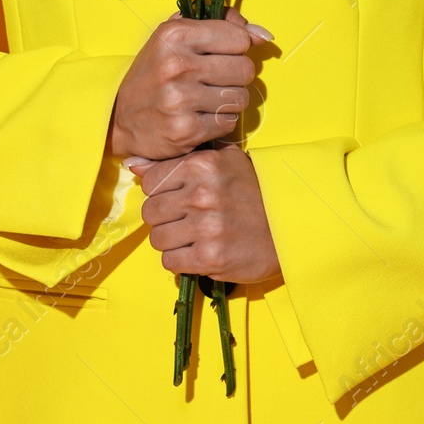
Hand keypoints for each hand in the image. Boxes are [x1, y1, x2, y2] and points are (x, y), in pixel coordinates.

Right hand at [107, 9, 272, 160]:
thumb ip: (223, 24)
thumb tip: (264, 36)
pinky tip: (200, 116)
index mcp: (175, 34)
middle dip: (236, 76)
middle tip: (215, 80)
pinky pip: (228, 122)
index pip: (240, 38)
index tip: (219, 55)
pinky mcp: (185, 130)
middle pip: (246, 69)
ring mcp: (180, 99)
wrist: (119, 117)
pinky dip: (219, 122)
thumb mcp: (178, 35)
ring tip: (207, 99)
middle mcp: (176, 64)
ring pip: (241, 97)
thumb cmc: (155, 72)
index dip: (236, 48)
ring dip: (229, 101)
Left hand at [131, 146, 280, 283]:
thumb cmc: (254, 193)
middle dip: (164, 219)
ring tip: (194, 237)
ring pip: (157, 238)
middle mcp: (203, 193)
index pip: (151, 181)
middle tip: (186, 221)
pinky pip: (170, 261)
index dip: (161, 192)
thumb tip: (133, 164)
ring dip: (172, 242)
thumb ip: (178, 161)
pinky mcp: (210, 257)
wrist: (289, 228)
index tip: (178, 198)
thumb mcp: (223, 163)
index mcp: (203, 165)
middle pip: (151, 211)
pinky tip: (199, 252)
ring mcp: (206, 227)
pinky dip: (181, 261)